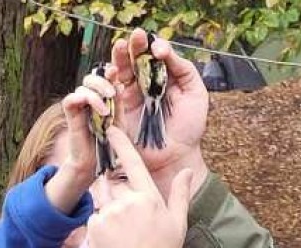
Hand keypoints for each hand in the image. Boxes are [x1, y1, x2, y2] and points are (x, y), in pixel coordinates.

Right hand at [44, 78, 115, 213]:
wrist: (95, 161)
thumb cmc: (109, 142)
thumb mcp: (119, 122)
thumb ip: (118, 104)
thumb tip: (119, 84)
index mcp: (102, 97)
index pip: (103, 77)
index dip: (108, 72)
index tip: (115, 71)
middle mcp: (89, 98)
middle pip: (91, 77)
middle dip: (102, 81)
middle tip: (112, 93)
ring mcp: (79, 105)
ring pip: (83, 86)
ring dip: (96, 95)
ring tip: (106, 112)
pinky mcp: (70, 113)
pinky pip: (71, 99)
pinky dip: (83, 99)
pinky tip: (96, 111)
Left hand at [87, 126, 192, 247]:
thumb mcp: (178, 223)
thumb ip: (180, 194)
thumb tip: (187, 171)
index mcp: (147, 197)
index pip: (132, 163)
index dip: (121, 143)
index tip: (111, 130)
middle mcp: (125, 201)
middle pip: (113, 184)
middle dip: (117, 194)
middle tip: (129, 220)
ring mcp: (107, 214)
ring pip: (103, 202)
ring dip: (109, 211)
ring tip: (122, 234)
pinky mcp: (93, 228)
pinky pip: (95, 219)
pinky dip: (101, 227)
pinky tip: (113, 242)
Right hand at [111, 29, 208, 199]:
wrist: (176, 157)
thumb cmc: (189, 128)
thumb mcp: (195, 94)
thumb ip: (183, 68)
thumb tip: (160, 49)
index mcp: (161, 78)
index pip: (151, 54)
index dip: (150, 46)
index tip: (156, 48)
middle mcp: (143, 85)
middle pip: (132, 59)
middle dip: (132, 47)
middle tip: (134, 37)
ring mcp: (128, 98)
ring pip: (116, 72)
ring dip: (117, 60)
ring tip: (120, 49)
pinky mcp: (116, 112)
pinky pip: (107, 92)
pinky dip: (106, 83)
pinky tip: (113, 77)